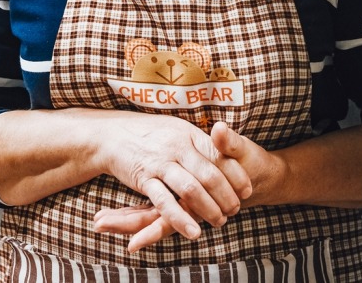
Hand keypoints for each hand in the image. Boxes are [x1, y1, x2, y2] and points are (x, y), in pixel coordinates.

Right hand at [97, 113, 251, 241]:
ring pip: (191, 188)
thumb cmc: (151, 133)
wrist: (114, 133)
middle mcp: (177, 146)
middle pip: (210, 174)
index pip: (220, 155)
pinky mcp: (145, 178)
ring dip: (209, 208)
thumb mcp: (179, 130)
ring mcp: (161, 162)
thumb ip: (201, 142)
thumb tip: (228, 150)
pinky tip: (194, 231)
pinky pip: (164, 201)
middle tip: (235, 211)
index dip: (237, 174)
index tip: (248, 190)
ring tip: (220, 222)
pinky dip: (180, 217)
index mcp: (189, 134)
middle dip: (226, 196)